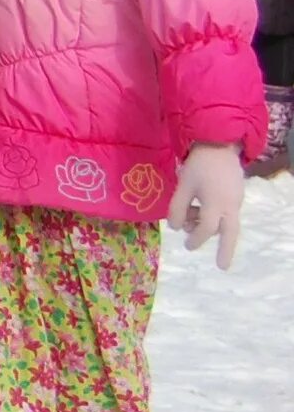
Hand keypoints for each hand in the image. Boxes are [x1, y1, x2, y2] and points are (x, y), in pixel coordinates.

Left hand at [173, 142, 245, 269]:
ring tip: (189, 218)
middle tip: (222, 267)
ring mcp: (236, 199)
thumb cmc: (198, 165)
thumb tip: (174, 228)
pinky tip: (199, 210)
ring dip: (209, 226)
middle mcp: (230, 205)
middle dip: (226, 250)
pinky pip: (227, 212)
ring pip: (226, 222)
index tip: (186, 244)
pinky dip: (214, 217)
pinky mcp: (236, 194)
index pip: (206, 228)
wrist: (218, 144)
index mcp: (216, 203)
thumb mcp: (183, 186)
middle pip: (230, 233)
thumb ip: (177, 207)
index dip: (195, 237)